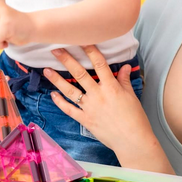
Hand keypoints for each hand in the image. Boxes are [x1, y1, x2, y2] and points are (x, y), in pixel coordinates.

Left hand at [44, 45, 173, 172]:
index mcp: (111, 87)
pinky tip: (53, 94)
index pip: (99, 64)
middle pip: (80, 74)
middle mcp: (98, 95)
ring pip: (70, 90)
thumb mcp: (131, 96)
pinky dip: (60, 102)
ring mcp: (89, 108)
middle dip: (67, 60)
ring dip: (57, 80)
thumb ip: (124, 80)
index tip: (81, 40)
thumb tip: (125, 66)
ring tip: (46, 70)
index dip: (90, 50)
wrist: (133, 141)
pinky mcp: (85, 119)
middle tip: (55, 49)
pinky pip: (69, 109)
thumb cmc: (135, 119)